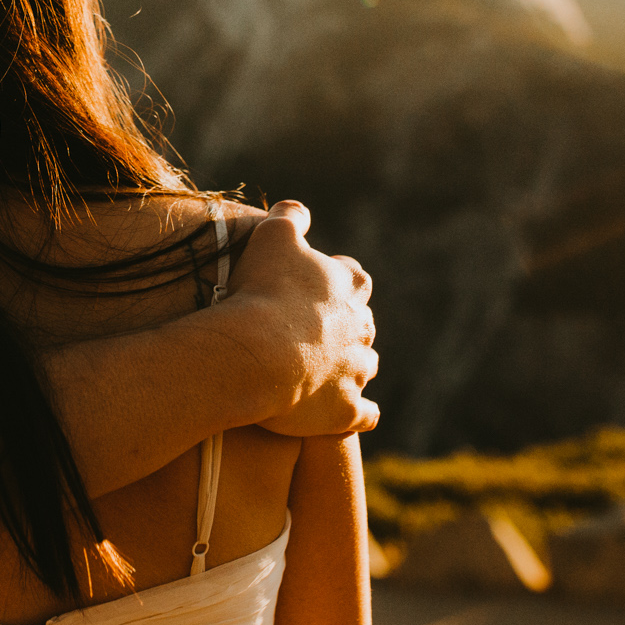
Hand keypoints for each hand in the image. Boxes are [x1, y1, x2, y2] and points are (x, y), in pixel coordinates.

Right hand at [221, 201, 379, 436]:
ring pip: (366, 367)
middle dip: (348, 328)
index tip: (316, 288)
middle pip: (363, 326)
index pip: (355, 278)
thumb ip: (290, 217)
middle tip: (318, 333)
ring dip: (353, 367)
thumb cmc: (262, 290)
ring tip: (327, 371)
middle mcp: (360, 329)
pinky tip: (352, 412)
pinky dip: (362, 412)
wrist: (257, 351)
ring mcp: (356, 372)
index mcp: (348, 286)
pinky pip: (366, 414)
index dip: (337, 282)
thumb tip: (300, 210)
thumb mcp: (273, 236)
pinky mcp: (346, 411)